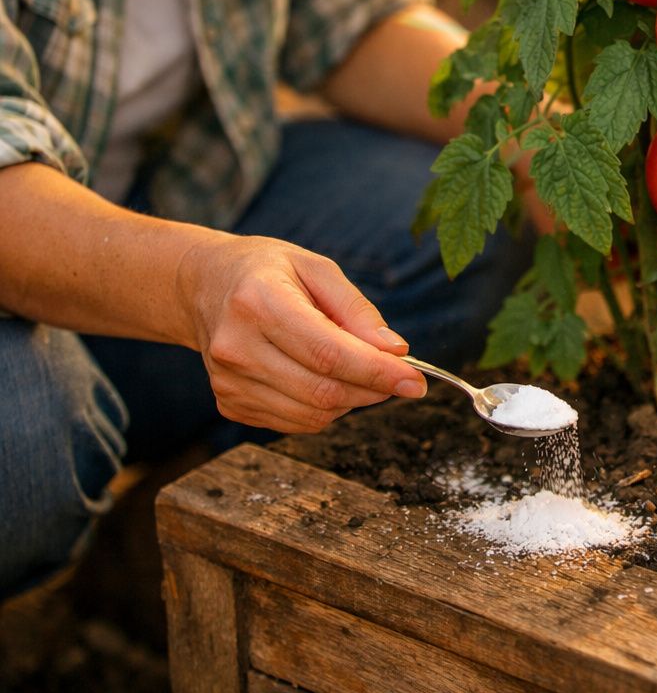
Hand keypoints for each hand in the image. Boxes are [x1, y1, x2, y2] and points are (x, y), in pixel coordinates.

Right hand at [175, 234, 426, 432]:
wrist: (205, 286)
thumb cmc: (268, 272)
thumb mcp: (317, 269)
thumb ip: (358, 311)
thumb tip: (395, 351)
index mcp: (259, 303)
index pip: (329, 354)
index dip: (378, 372)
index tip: (416, 381)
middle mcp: (237, 347)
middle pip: (323, 391)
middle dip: (373, 389)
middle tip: (398, 376)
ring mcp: (228, 382)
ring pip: (313, 415)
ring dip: (352, 401)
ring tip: (356, 370)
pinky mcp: (229, 403)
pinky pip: (295, 423)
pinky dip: (324, 409)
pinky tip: (324, 378)